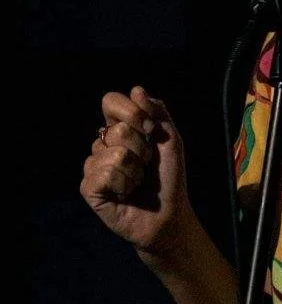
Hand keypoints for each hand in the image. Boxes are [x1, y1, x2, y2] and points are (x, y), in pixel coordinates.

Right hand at [80, 86, 194, 254]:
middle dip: (142, 148)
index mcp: (119, 128)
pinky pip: (104, 174)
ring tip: (136, 182)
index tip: (152, 131)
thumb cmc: (168, 177)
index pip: (111, 101)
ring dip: (135, 170)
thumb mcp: (170, 139)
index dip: (133, 113)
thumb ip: (157, 112)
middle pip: (117, 129)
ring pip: (113, 154)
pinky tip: (125, 194)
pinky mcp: (89, 188)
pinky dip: (123, 184)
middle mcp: (102, 144)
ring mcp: (93, 166)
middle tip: (147, 165)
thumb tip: (137, 90)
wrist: (169, 214)